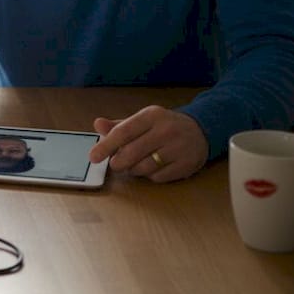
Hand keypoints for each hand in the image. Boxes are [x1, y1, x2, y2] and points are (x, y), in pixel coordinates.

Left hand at [88, 106, 207, 182]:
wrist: (201, 131)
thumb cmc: (164, 126)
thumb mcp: (143, 120)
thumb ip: (119, 125)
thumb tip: (97, 124)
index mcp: (151, 115)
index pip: (123, 132)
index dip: (106, 146)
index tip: (93, 157)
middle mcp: (166, 130)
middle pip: (131, 153)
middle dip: (118, 162)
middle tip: (116, 164)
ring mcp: (178, 148)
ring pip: (143, 168)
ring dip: (134, 170)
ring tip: (139, 162)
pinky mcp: (186, 165)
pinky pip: (157, 178)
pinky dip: (151, 176)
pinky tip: (156, 166)